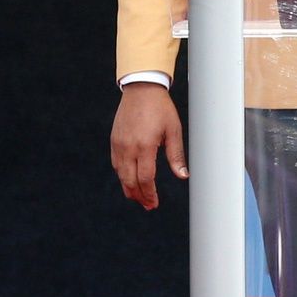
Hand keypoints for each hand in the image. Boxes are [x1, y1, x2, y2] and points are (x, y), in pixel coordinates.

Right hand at [111, 83, 188, 209]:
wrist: (141, 90)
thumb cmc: (161, 108)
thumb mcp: (174, 130)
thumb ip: (176, 155)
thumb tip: (183, 175)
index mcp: (145, 146)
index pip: (146, 178)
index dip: (150, 193)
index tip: (154, 203)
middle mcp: (128, 148)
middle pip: (130, 181)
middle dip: (139, 196)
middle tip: (148, 206)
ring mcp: (118, 145)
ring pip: (121, 174)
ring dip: (129, 188)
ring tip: (139, 198)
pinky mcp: (114, 141)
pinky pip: (115, 164)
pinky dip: (122, 176)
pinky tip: (129, 180)